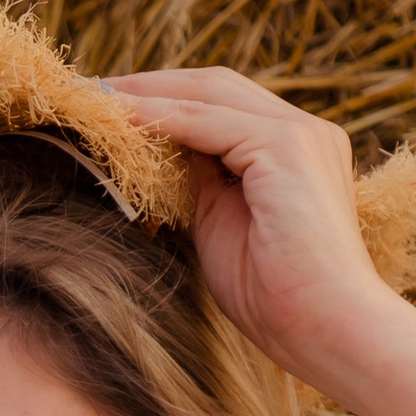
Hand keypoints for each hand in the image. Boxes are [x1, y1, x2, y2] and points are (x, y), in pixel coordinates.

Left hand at [104, 66, 387, 394]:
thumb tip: (156, 156)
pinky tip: (118, 119)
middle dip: (148, 85)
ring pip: (207, 93)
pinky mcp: (286, 147)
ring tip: (93, 101)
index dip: (163, 101)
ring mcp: (300, 133)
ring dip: (145, 93)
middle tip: (88, 94)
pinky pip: (206, 119)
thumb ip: (199, 184)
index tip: (108, 111)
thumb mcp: (222, 226)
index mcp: (297, 149)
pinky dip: (158, 115)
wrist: (327, 330)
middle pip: (213, 85)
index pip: (221, 104)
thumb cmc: (276, 298)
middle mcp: (305, 130)